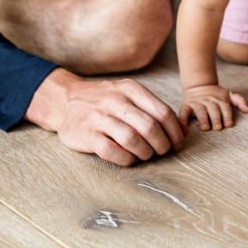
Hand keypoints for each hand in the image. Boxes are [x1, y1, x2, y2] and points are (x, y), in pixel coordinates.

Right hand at [25, 69, 184, 166]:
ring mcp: (99, 118)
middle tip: (163, 151)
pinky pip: (112, 152)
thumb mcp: (127, 94)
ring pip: (133, 140)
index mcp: (130, 89)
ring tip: (146, 155)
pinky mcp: (86, 135)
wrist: (64, 101)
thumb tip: (182, 130)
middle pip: (150, 127)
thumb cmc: (104, 101)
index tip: (178, 143)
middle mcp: (115, 100)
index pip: (162, 112)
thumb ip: (152, 108)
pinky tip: (129, 159)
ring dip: (145, 153)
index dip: (174, 131)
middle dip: (163, 144)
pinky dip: (126, 159)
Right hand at [179, 84, 247, 130]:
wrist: (199, 85)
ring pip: (200, 110)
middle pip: (213, 109)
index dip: (227, 115)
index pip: (225, 107)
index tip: (229, 125)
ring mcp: (196, 103)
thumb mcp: (229, 95)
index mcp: (220, 99)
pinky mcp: (186, 105)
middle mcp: (208, 100)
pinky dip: (183, 119)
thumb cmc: (217, 95)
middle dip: (215, 118)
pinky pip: (184, 112)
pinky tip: (185, 127)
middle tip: (218, 128)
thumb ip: (240, 101)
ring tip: (205, 128)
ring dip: (202, 119)